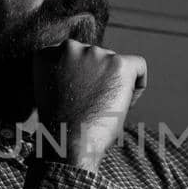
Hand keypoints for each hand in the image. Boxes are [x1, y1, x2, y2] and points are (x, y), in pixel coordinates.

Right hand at [31, 40, 146, 170]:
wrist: (69, 141)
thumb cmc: (61, 128)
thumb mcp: (51, 94)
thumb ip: (64, 75)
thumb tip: (87, 73)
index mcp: (48, 53)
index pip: (74, 56)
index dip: (81, 79)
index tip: (80, 99)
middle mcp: (70, 47)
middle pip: (96, 59)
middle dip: (98, 81)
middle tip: (93, 107)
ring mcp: (95, 54)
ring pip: (115, 65)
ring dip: (114, 85)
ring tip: (104, 109)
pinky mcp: (119, 64)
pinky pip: (139, 65)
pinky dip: (138, 84)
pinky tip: (127, 103)